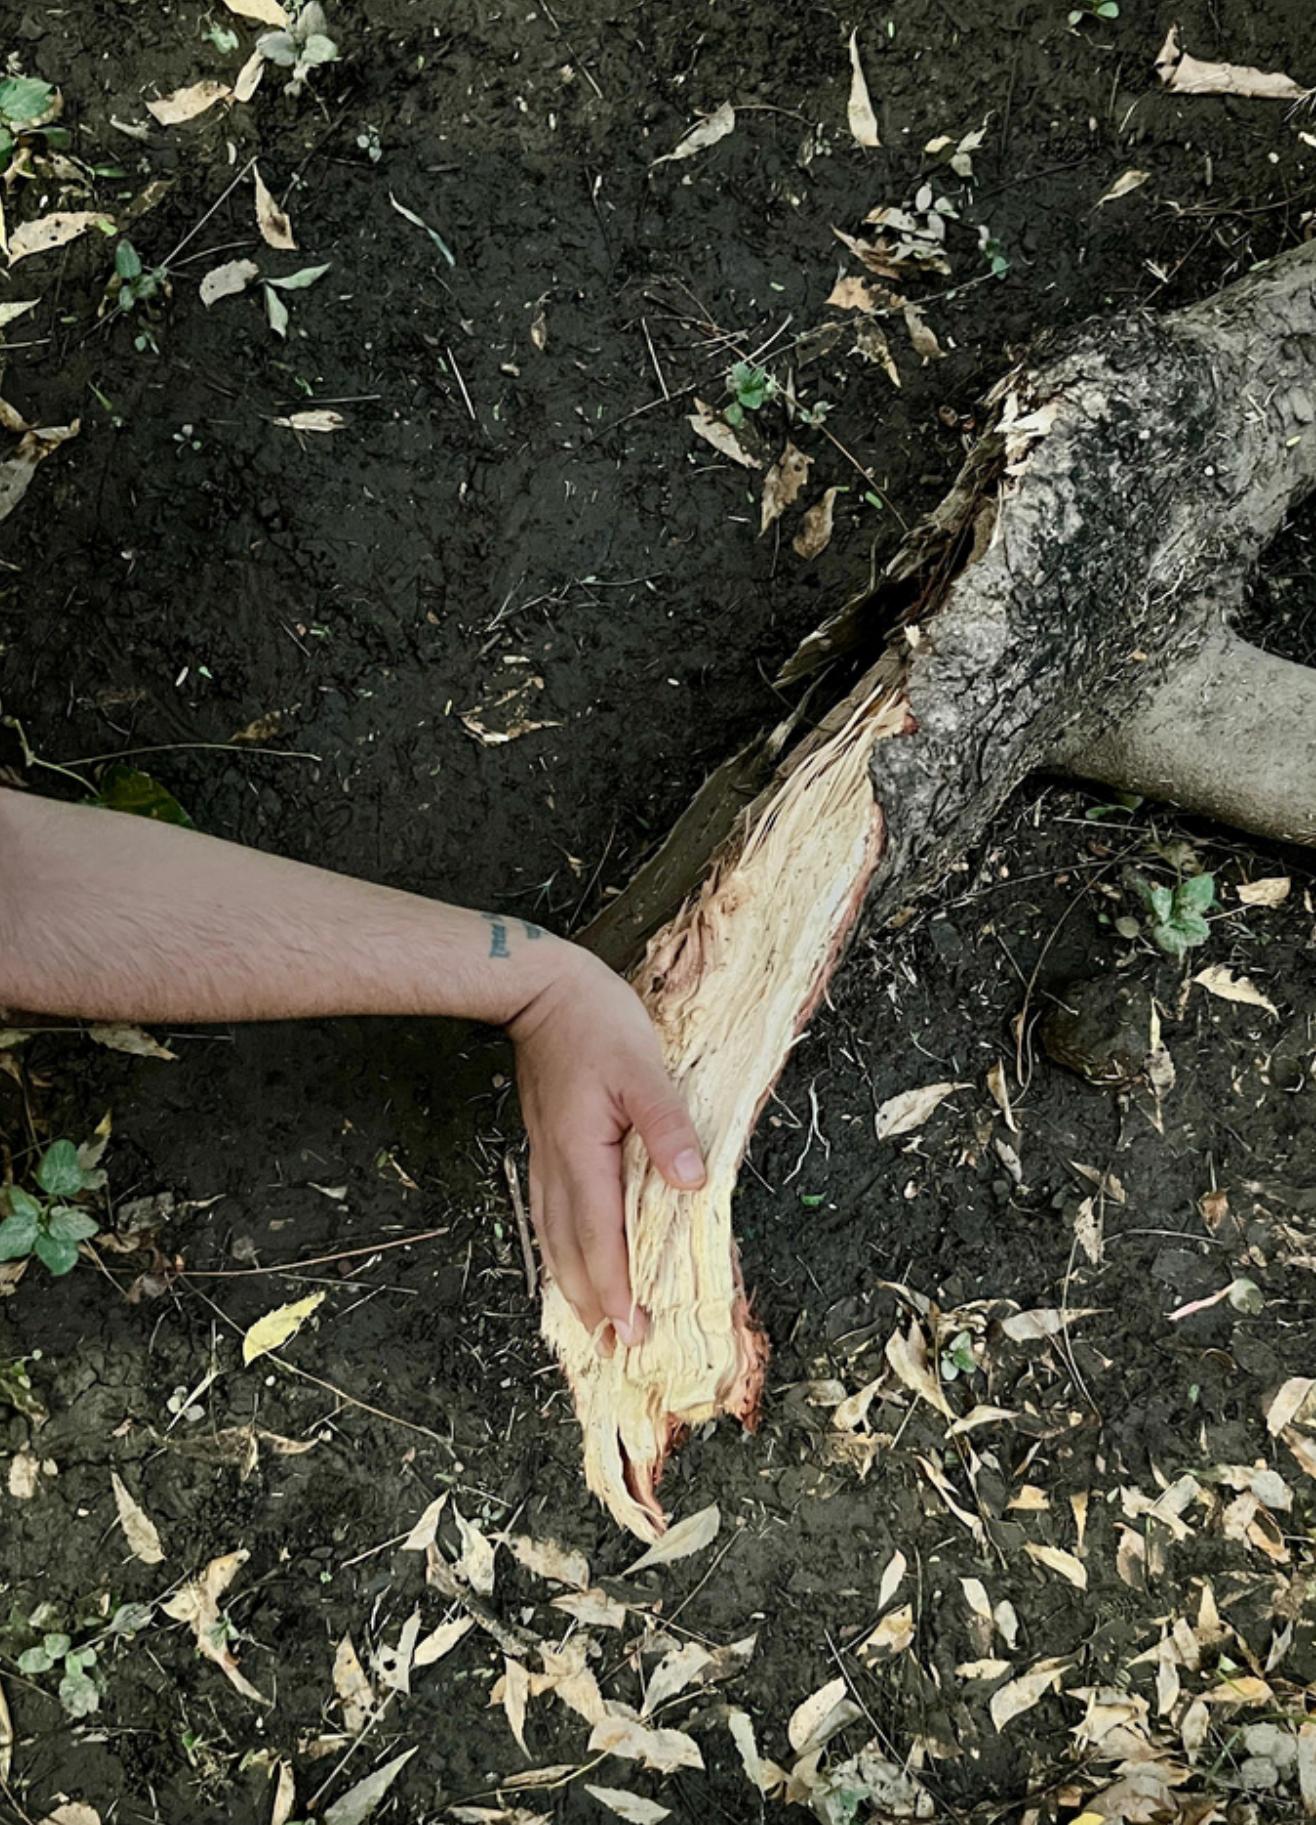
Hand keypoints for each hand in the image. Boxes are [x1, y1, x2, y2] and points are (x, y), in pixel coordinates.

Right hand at [508, 944, 705, 1346]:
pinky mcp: (545, 1145)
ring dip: (572, 1283)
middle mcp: (559, 1166)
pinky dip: (559, 1249)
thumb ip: (667, 1126)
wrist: (538, 989)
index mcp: (584, 1154)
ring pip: (554, 1236)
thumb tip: (693, 1181)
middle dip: (592, 1302)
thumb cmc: (595, 1021)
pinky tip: (566, 1259)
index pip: (601, 1238)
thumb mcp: (643, 1067)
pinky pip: (548, 1213)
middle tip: (613, 1347)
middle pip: (571, 1250)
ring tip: (589, 1322)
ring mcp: (546, 1157)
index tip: (630, 1330)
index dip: (615, 1288)